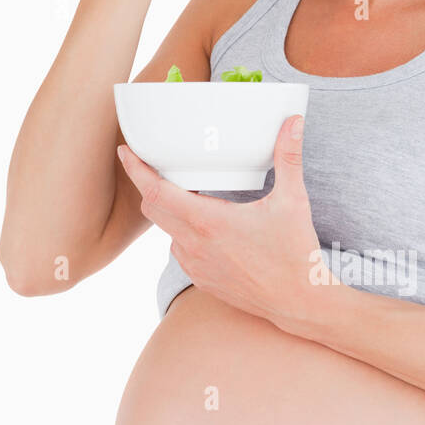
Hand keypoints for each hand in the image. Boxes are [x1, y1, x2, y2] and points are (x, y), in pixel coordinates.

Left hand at [118, 115, 329, 332]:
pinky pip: (180, 251)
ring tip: (189, 196)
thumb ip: (288, 157)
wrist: (297, 302)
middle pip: (152, 208)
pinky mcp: (202, 280)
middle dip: (149, 185)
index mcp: (209, 221)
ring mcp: (195, 266)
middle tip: (158, 167)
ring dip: (170, 211)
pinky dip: (184, 235)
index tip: (126, 151)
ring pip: (166, 231)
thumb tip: (293, 122)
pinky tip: (204, 228)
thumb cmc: (294, 254)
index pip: (155, 191)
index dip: (135, 169)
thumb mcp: (292, 201)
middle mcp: (194, 245)